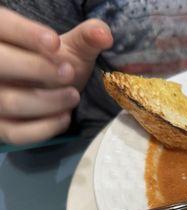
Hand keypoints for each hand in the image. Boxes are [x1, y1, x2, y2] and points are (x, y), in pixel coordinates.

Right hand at [0, 7, 112, 144]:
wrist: (55, 92)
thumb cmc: (59, 65)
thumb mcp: (73, 48)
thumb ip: (87, 37)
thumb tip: (103, 34)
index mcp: (3, 38)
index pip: (2, 26)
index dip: (25, 33)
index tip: (54, 43)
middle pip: (0, 64)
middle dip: (37, 68)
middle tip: (69, 73)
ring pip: (10, 101)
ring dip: (48, 101)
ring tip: (73, 96)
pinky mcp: (3, 127)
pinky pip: (17, 133)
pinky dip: (45, 127)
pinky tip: (65, 117)